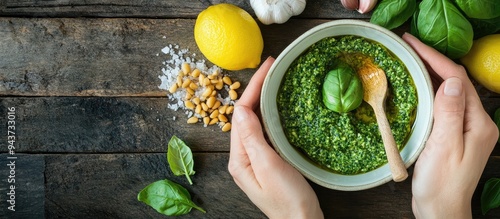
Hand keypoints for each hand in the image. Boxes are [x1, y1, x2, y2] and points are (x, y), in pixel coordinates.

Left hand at [228, 57, 323, 218]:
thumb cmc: (288, 200)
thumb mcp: (269, 167)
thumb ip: (253, 138)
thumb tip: (241, 110)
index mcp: (239, 158)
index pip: (241, 114)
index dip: (252, 88)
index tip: (268, 68)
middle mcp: (243, 156)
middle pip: (246, 115)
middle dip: (256, 89)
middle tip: (272, 67)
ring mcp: (255, 159)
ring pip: (255, 122)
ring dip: (263, 99)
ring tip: (275, 80)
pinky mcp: (268, 161)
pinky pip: (265, 131)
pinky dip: (271, 114)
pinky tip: (279, 106)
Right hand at [403, 33, 498, 217]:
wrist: (441, 210)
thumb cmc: (441, 184)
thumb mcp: (444, 147)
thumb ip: (449, 113)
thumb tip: (450, 81)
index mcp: (478, 123)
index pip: (457, 80)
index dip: (434, 58)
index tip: (412, 44)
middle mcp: (477, 122)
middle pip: (456, 82)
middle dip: (432, 61)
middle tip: (407, 47)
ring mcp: (467, 128)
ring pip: (449, 92)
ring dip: (430, 74)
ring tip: (409, 61)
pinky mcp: (455, 134)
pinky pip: (444, 105)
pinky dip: (429, 91)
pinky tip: (415, 87)